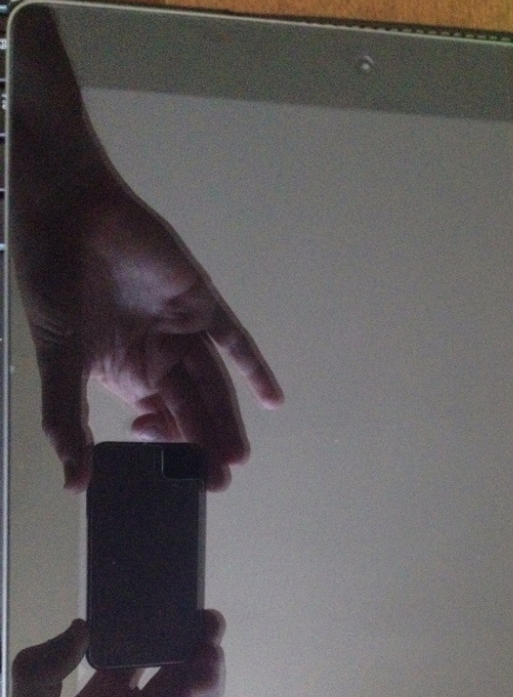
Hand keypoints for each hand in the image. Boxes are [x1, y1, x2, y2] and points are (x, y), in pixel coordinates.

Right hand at [12, 171, 282, 490]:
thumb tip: (75, 484)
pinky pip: (234, 339)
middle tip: (220, 482)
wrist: (69, 212)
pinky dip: (253, 367)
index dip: (167, 444)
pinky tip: (272, 399)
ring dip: (228, 418)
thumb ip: (68, 420)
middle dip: (204, 444)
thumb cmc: (56, 281)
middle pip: (190, 406)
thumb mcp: (62, 358)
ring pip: (213, 382)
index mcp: (123, 370)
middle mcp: (156, 353)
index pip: (156, 418)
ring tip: (238, 458)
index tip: (176, 473)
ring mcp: (181, 327)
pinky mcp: (201, 301)